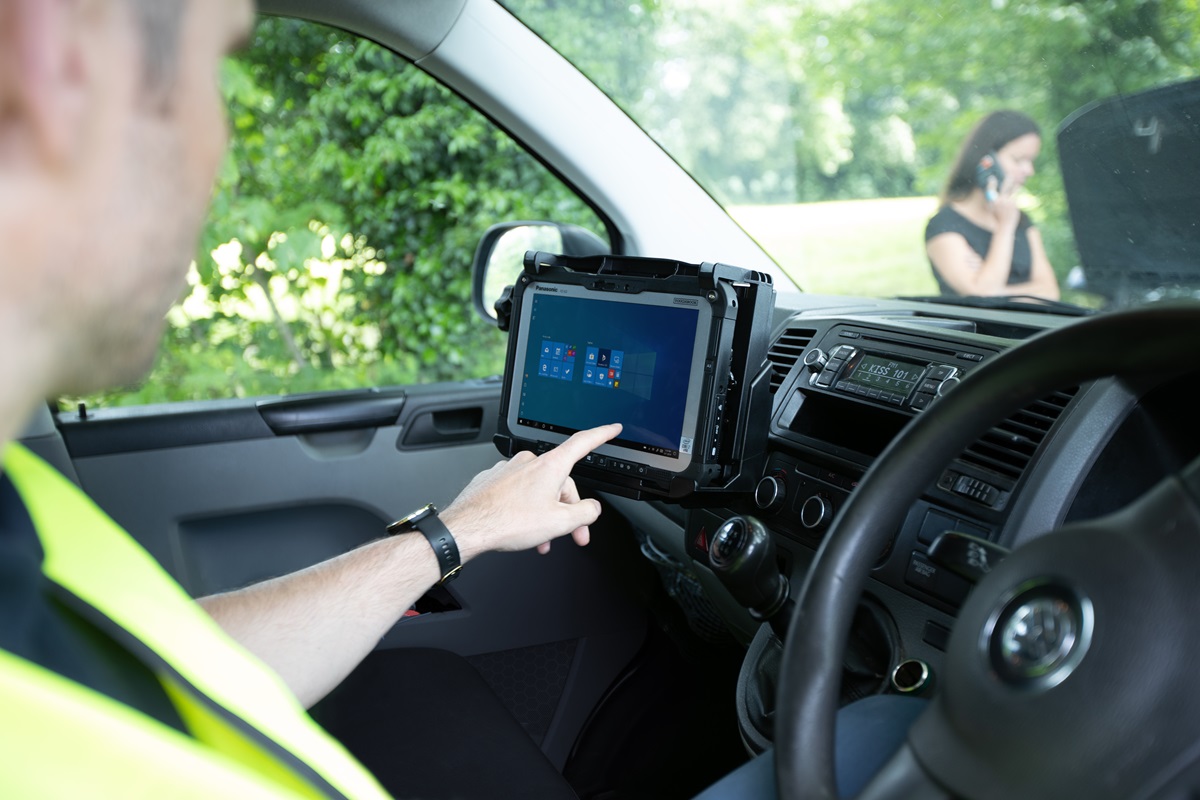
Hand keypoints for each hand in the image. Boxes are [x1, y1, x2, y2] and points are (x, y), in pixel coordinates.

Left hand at [440, 423, 622, 558]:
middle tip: (573, 534)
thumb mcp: (560, 523)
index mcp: (550, 466)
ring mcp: (509, 470)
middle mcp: (529, 462)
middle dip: (568, 510)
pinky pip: (518, 493)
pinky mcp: (493, 480)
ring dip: (545, 515)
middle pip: (560, 482)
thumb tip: (592, 509)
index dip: (602, 434)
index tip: (611, 428)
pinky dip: (525, 510)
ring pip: (538, 491)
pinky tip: (521, 528)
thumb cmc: (507, 522)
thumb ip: (585, 513)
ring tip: (543, 540)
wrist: (467, 528)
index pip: (583, 442)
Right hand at [988, 175, 1020, 230]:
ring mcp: (1007, 202)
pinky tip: (1018, 189)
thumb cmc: (997, 217)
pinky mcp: (1014, 204)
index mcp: (992, 201)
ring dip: (1015, 185)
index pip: (990, 189)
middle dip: (1008, 179)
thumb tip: (991, 191)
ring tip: (1016, 183)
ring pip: (1013, 189)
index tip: (992, 178)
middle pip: (1004, 186)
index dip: (991, 183)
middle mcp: (999, 200)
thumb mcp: (991, 208)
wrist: (1005, 225)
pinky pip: (1016, 195)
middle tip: (1010, 175)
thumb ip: (991, 200)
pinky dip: (1017, 191)